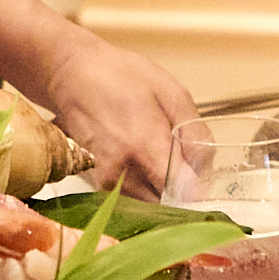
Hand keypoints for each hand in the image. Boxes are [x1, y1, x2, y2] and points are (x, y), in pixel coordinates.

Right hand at [31, 26, 195, 199]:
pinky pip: (132, 199)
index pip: (182, 191)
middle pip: (166, 204)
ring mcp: (107, 179)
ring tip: (162, 158)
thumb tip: (206, 170)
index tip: (204, 182)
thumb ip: (194, 134)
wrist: (72, 74)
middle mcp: (123, 169)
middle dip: (182, 192)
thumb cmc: (124, 76)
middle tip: (185, 165)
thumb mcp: (172, 92)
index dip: (199, 191)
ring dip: (163, 191)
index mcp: (145, 144)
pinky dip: (145, 189)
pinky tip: (145, 163)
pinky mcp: (98, 183)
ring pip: (149, 205)